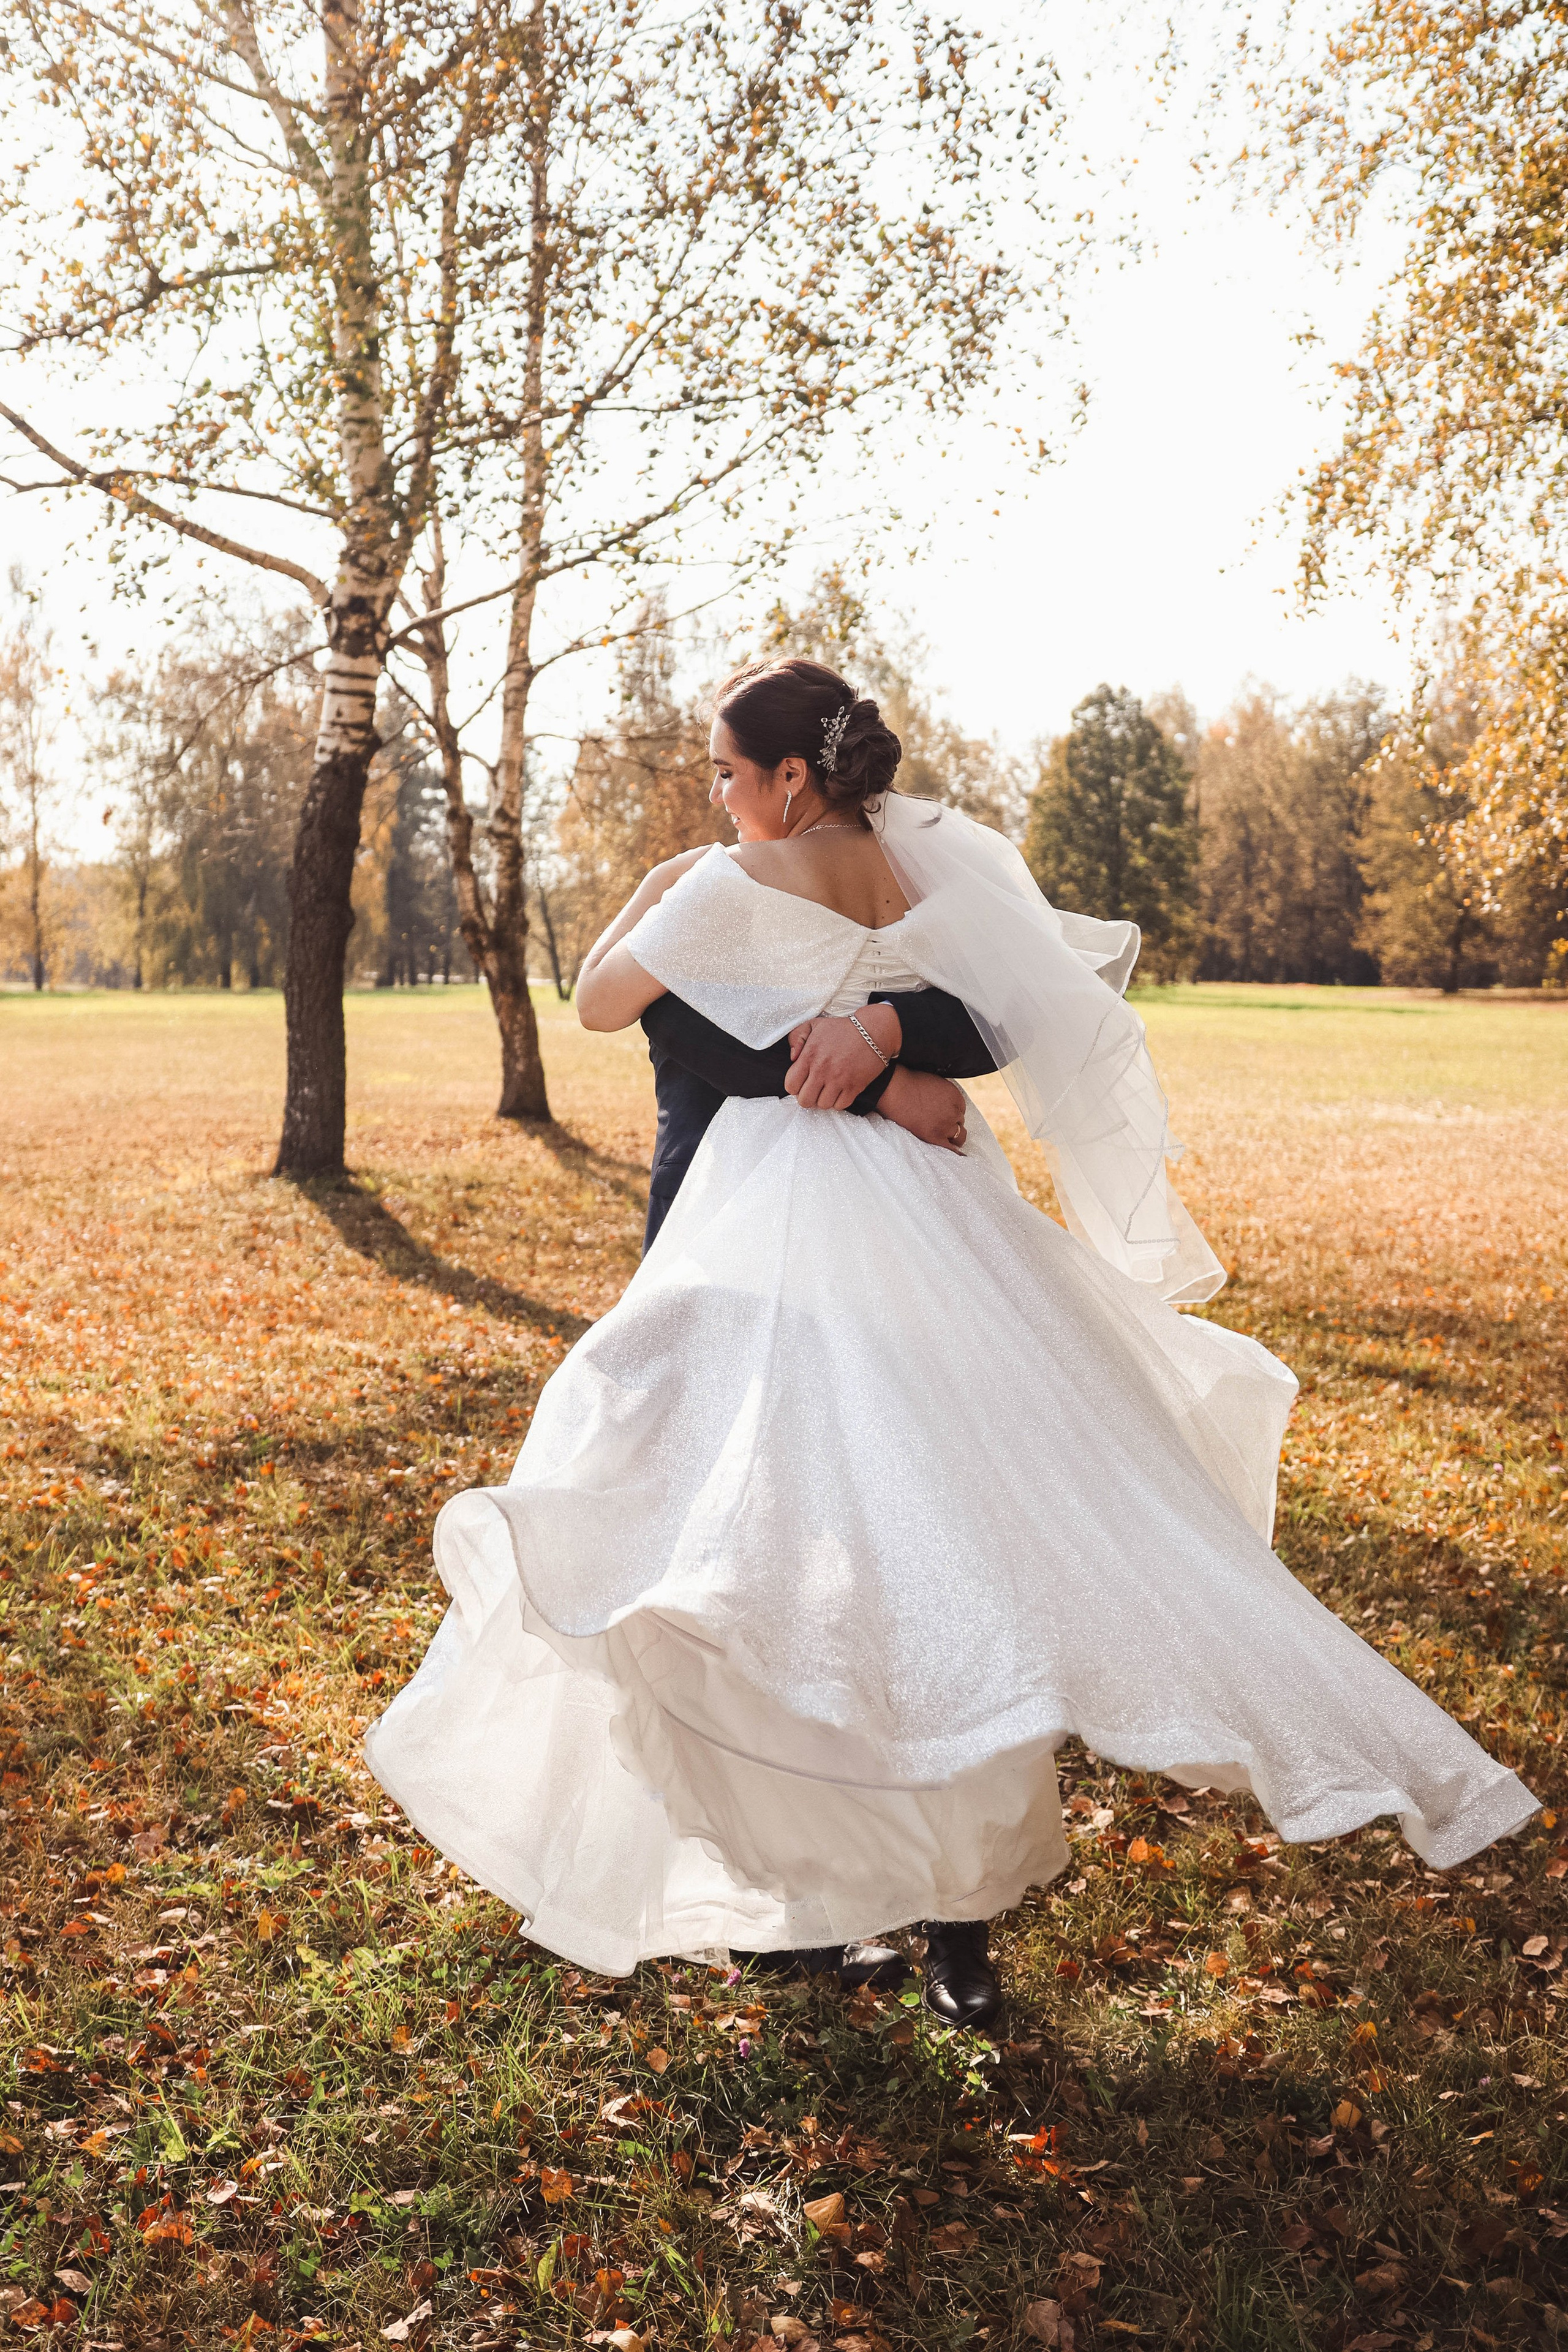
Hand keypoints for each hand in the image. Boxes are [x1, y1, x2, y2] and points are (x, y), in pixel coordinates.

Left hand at [784, 1005, 902, 1107]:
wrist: (873, 1031)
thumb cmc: (843, 1029)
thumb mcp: (814, 1024)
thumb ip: (797, 1037)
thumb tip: (792, 1057)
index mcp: (809, 1055)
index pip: (791, 1085)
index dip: (794, 1086)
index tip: (802, 1081)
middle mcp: (822, 1070)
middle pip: (804, 1101)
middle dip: (807, 1096)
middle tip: (814, 1088)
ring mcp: (839, 1080)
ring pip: (822, 1105)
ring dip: (823, 1099)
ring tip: (827, 1089)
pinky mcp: (854, 1086)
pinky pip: (840, 1106)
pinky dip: (839, 1101)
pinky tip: (839, 1091)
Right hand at [876, 1066, 967, 1151]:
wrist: (894, 1091)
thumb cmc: (908, 1084)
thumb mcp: (935, 1083)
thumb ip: (943, 1095)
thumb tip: (942, 1103)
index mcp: (955, 1096)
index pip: (960, 1109)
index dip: (951, 1112)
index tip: (942, 1114)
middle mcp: (954, 1111)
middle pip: (959, 1122)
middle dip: (951, 1123)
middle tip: (937, 1124)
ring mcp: (945, 1125)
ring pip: (958, 1135)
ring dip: (952, 1136)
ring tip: (942, 1137)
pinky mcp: (935, 1136)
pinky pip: (950, 1148)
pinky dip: (955, 1152)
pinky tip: (959, 1157)